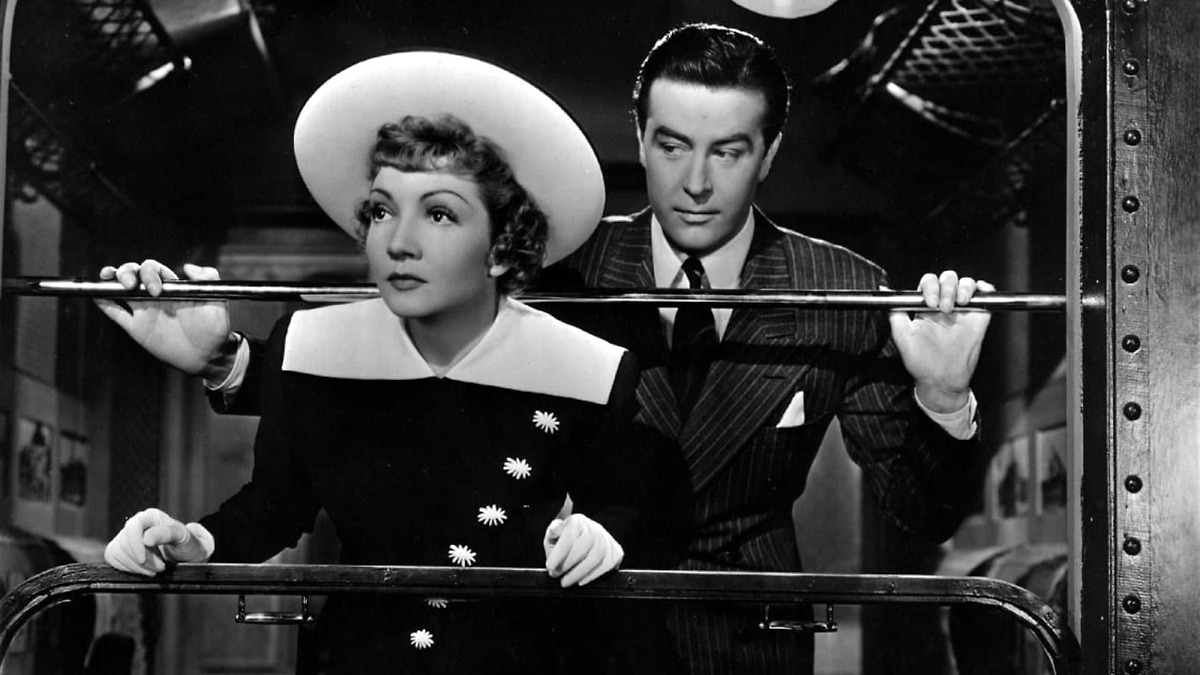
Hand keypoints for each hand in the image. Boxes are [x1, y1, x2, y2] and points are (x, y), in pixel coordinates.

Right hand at [94, 260, 237, 381]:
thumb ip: (208, 280)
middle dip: (128, 272)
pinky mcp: (136, 328)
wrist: (208, 356)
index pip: (154, 269)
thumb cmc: (215, 329)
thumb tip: (188, 267)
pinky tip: (96, 294)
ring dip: (112, 279)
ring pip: (121, 289)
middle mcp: (155, 296)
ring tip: (107, 277)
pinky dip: (103, 302)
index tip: (157, 289)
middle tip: (132, 285)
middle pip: (134, 273)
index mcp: (173, 287)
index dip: (151, 273)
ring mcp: (143, 311)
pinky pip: (115, 313)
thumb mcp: (218, 301)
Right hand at [104, 508, 213, 575]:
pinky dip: (128, 568)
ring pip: (117, 553)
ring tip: (155, 568)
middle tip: (161, 567)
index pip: (133, 526)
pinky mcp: (121, 549)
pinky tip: (143, 569)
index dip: (135, 544)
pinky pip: (113, 559)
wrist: (188, 555)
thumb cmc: (188, 544)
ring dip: (136, 567)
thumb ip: (167, 534)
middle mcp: (137, 524)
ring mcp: (127, 537)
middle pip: (125, 543)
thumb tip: (146, 538)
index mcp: (151, 516)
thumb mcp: (184, 537)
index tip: (143, 559)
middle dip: (142, 561)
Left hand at [543, 514, 623, 586]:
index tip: (550, 566)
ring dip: (578, 573)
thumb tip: (555, 529)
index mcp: (578, 521)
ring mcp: (607, 540)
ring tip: (565, 581)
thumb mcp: (556, 535)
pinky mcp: (616, 553)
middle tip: (555, 574)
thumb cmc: (568, 539)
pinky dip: (591, 576)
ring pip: (595, 558)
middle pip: (583, 547)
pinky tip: (580, 580)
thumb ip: (553, 533)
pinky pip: (605, 566)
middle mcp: (595, 528)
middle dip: (567, 564)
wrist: (587, 540)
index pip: (570, 535)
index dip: (559, 552)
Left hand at [888, 270, 994, 412]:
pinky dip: (984, 288)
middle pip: (948, 278)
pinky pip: (985, 295)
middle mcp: (945, 305)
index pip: (929, 282)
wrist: (941, 379)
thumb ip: (895, 312)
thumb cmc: (920, 361)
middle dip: (946, 288)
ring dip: (963, 288)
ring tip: (959, 304)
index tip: (929, 303)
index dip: (930, 287)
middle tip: (944, 307)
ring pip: (966, 283)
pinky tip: (974, 296)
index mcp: (926, 307)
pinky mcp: (979, 318)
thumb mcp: (902, 335)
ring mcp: (963, 311)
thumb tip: (883, 290)